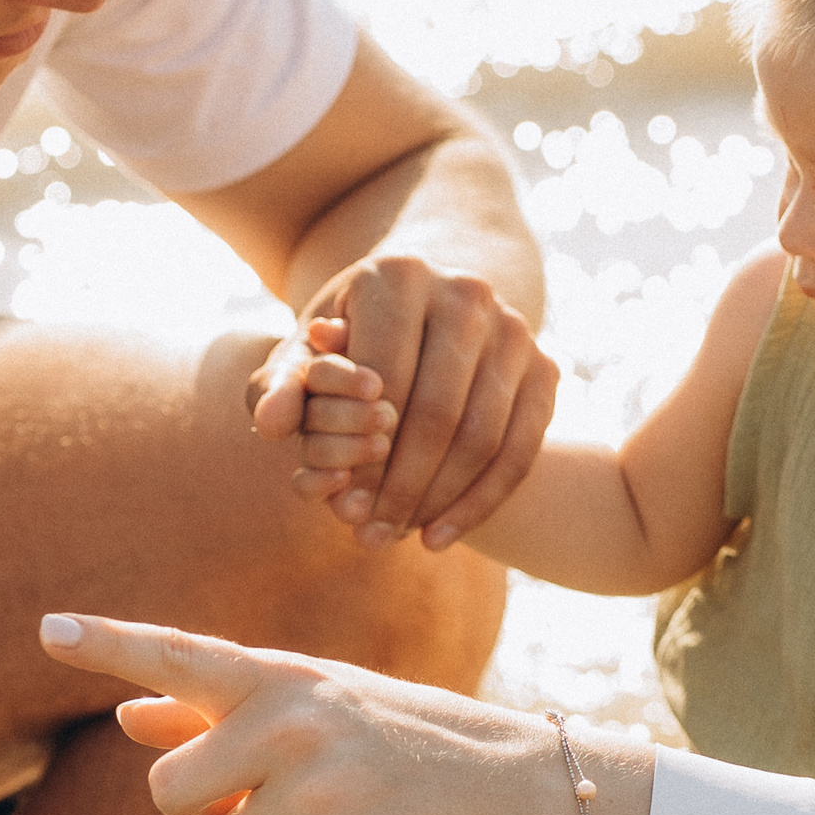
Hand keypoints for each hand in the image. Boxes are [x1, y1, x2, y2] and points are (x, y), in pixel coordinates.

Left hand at [37, 608, 646, 814]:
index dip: (108, 645)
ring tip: (341, 811)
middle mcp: (293, 723)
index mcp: (280, 677)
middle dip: (200, 812)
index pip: (179, 655)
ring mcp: (317, 789)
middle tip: (265, 796)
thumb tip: (128, 717)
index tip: (46, 629)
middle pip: (169, 795)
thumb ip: (213, 714)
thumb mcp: (311, 707)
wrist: (503, 784)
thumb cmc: (392, 737)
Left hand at [248, 257, 556, 551]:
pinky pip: (520, 451)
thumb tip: (268, 425)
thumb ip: (278, 386)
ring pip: (481, 437)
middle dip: (401, 486)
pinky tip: (439, 537)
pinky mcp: (546, 367)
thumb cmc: (350, 340)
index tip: (340, 505)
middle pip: (437, 414)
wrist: (428, 312)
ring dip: (438, 502)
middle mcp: (466, 292)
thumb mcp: (306, 353)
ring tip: (396, 539)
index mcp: (399, 275)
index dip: (360, 451)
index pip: (382, 381)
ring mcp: (514, 329)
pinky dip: (480, 503)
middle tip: (368, 537)